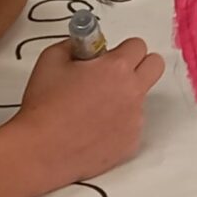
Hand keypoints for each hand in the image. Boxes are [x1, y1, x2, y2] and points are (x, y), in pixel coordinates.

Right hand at [9, 36, 165, 189]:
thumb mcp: (51, 59)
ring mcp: (134, 120)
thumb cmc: (44, 106)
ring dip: (125, 98)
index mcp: (116, 67)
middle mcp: (132, 92)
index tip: (108, 58)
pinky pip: (132, 126)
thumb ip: (73, 45)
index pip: (138, 45)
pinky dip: (118, 125)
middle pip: (155, 66)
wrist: (40, 151)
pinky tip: (94, 130)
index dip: (122, 50)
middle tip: (115, 75)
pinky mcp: (131, 144)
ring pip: (141, 99)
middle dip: (139, 65)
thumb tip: (83, 46)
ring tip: (93, 110)